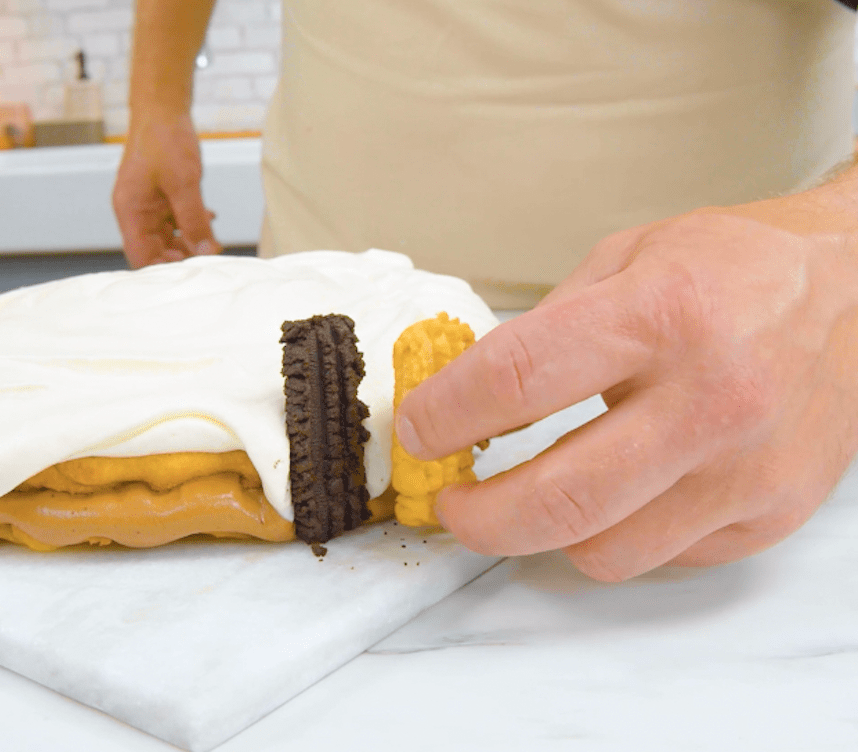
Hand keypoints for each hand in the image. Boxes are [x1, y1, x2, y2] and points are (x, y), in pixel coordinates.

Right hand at [112, 112, 220, 266]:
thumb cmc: (165, 140)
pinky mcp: (160, 198)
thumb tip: (206, 252)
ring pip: (168, 238)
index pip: (141, 257)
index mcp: (130, 212)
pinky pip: (174, 222)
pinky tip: (210, 222)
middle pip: (155, 251)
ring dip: (190, 243)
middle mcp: (135, 213)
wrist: (163, 109)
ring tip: (214, 244)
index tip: (192, 273)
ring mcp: (147, 206)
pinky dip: (191, 226)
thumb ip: (194, 220)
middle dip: (182, 258)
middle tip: (211, 259)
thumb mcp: (184, 183)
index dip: (164, 270)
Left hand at [395, 188, 857, 580]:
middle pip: (557, 498)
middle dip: (477, 516)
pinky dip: (620, 532)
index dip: (446, 415)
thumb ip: (544, 325)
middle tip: (452, 503)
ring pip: (605, 551)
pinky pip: (662, 554)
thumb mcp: (628, 256)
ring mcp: (749, 468)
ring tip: (535, 495)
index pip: (519, 380)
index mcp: (661, 314)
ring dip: (547, 533)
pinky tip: (620, 490)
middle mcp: (711, 398)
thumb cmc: (736, 266)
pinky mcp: (774, 512)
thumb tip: (462, 393)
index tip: (418, 430)